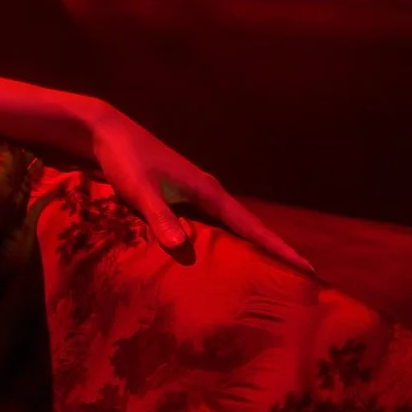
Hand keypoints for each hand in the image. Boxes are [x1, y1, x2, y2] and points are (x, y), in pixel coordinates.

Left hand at [84, 104, 315, 274]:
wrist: (105, 132)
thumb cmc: (125, 159)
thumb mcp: (141, 190)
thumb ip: (160, 217)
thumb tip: (183, 248)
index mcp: (207, 190)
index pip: (250, 225)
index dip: (277, 247)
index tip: (306, 267)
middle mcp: (207, 192)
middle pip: (247, 227)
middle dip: (272, 250)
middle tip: (299, 279)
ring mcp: (193, 193)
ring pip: (229, 226)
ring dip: (248, 247)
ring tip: (269, 274)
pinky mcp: (177, 196)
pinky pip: (209, 225)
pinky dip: (222, 241)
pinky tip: (220, 257)